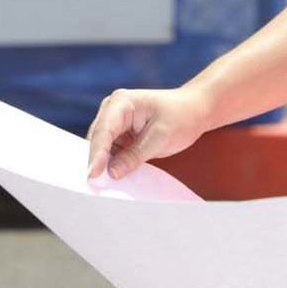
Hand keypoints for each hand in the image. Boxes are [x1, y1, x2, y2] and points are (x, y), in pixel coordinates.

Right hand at [84, 86, 213, 180]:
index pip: (104, 130)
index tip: (92, 175)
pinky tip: (112, 177)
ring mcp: (115, 122)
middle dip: (95, 160)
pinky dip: (111, 164)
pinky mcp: (120, 134)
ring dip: (102, 164)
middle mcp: (113, 109)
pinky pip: (110, 151)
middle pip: (98, 138)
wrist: (194, 111)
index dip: (96, 154)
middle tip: (94, 185)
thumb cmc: (181, 117)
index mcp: (122, 102)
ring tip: (102, 184)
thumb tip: (112, 173)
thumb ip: (135, 156)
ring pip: (101, 147)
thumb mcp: (160, 138)